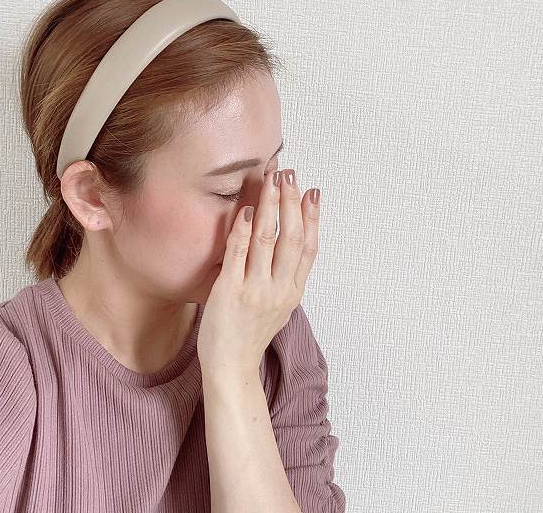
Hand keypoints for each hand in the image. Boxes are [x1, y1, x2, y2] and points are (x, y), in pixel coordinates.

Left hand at [197, 168, 320, 373]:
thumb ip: (287, 277)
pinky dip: (243, 229)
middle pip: (292, 238)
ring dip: (270, 206)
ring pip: (267, 239)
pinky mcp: (230, 291)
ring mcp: (255, 290)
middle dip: (292, 202)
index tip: (313, 192)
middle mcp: (279, 289)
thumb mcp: (280, 306)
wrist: (231, 367)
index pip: (309, 248)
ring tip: (271, 181)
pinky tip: (245, 209)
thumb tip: (292, 244)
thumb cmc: (252, 334)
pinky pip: (238, 254)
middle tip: (290, 175)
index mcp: (293, 292)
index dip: (312, 217)